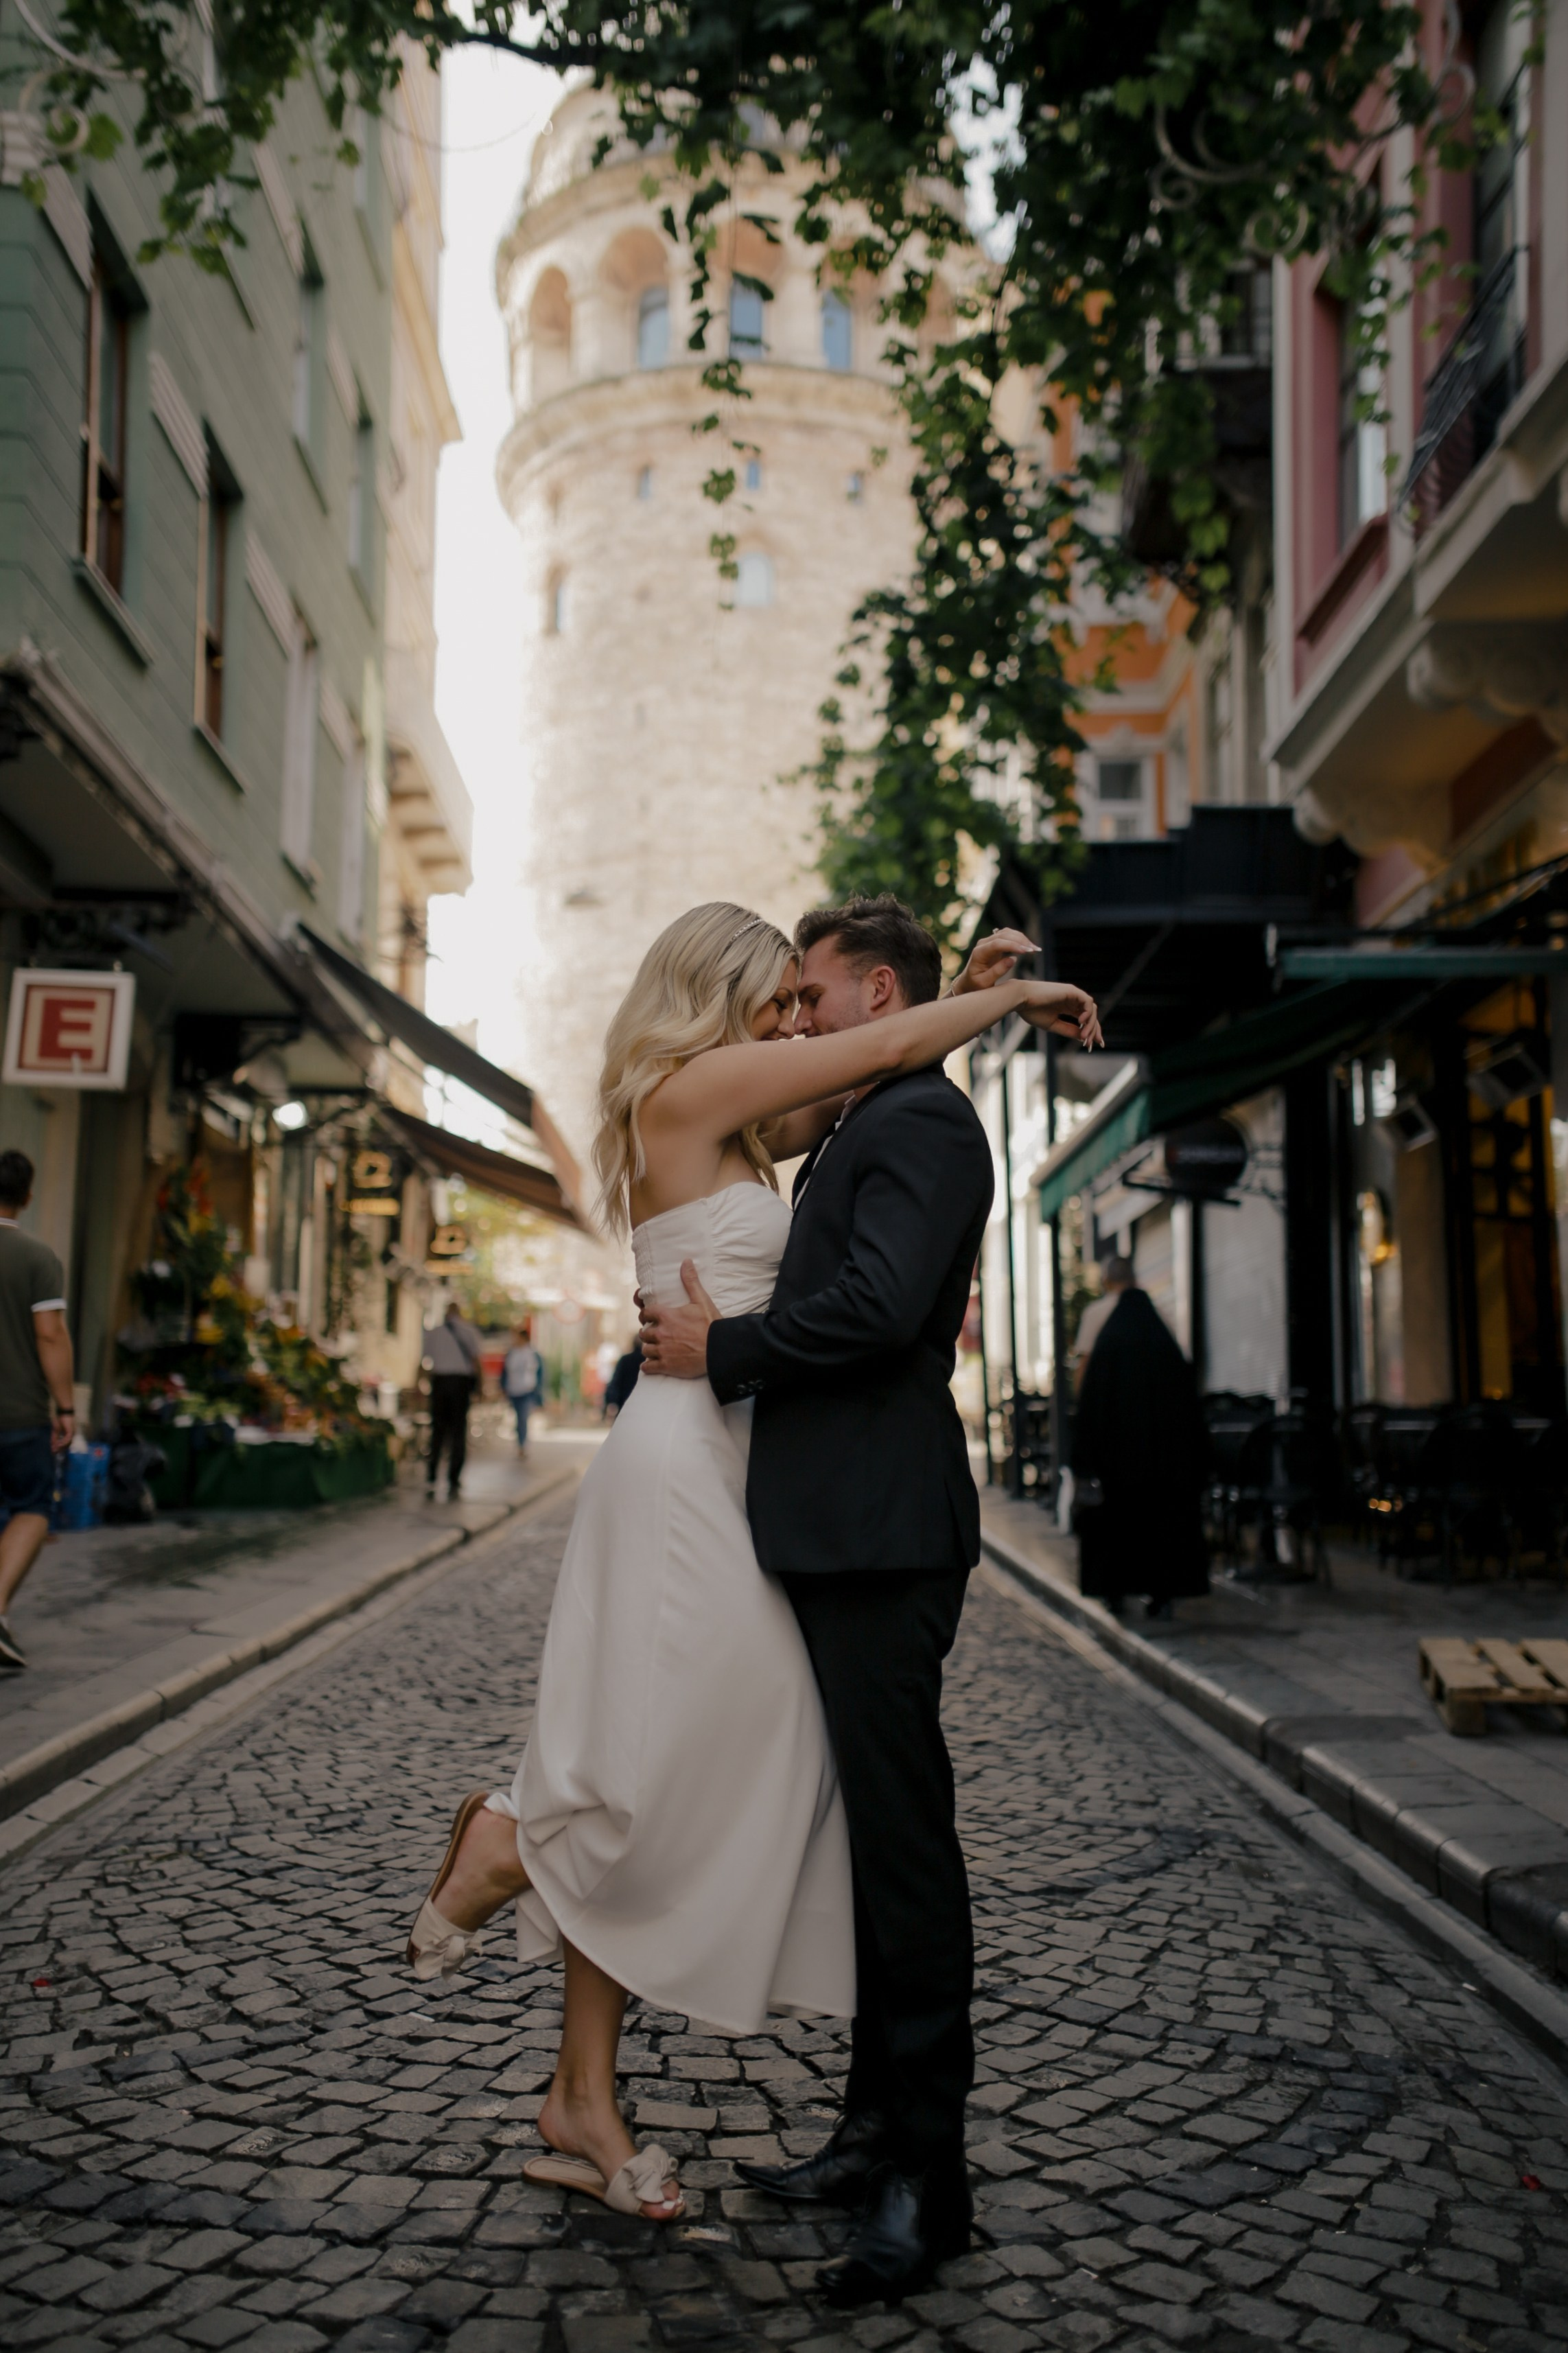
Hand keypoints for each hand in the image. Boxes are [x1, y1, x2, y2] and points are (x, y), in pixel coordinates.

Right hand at [50, 1406, 74, 1453]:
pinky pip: (67, 1439)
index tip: (54, 1452)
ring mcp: (72, 1433)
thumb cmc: (61, 1420)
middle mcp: (72, 1435)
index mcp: (69, 1435)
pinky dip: (63, 1442)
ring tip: (55, 1449)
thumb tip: (52, 1445)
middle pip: (67, 1445)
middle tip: (55, 1453)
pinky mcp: (71, 1431)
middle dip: (60, 1449)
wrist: (64, 1412)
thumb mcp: (56, 1430)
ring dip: (61, 1447)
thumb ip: (54, 1438)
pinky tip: (58, 1444)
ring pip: (67, 1443)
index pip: (65, 1444)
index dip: (60, 1449)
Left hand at [640, 1261, 719, 1379]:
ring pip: (645, 1349)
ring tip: (654, 1348)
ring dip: (648, 1348)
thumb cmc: (711, 1325)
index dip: (646, 1314)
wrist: (719, 1350)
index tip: (649, 1316)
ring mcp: (662, 1350)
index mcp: (667, 1316)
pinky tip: (650, 1365)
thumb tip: (686, 1261)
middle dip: (648, 1332)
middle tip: (654, 1333)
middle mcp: (661, 1333)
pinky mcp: (666, 1366)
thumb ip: (691, 1281)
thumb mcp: (702, 1300)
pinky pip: (648, 1367)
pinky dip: (648, 1366)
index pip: (646, 1312)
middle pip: (644, 1332)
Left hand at [949, 927, 1037, 995]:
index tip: (1026, 951)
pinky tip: (1030, 947)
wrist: (969, 982)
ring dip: (1023, 939)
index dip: (1012, 945)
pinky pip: (1009, 936)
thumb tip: (1013, 959)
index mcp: (979, 953)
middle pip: (1004, 935)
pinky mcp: (996, 942)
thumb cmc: (976, 985)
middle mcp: (983, 944)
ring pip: (1008, 933)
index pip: (997, 944)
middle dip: (1021, 941)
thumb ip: (997, 971)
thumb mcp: (985, 983)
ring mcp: (989, 941)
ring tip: (1035, 949)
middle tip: (1034, 951)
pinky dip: (1020, 939)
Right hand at [1020, 981, 1103, 1049]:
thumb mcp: (1053, 1025)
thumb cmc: (1032, 1011)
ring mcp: (1073, 994)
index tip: (1090, 1045)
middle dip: (1094, 1030)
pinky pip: (1087, 1002)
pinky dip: (1088, 1013)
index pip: (1084, 1019)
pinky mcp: (1072, 990)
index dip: (1090, 1031)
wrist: (1021, 999)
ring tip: (1084, 1037)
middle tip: (1092, 1044)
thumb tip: (1084, 1038)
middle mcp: (1072, 1000)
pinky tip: (1081, 1023)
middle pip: (1091, 1015)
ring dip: (1091, 1024)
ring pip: (1092, 1009)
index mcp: (1067, 1006)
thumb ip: (1069, 1030)